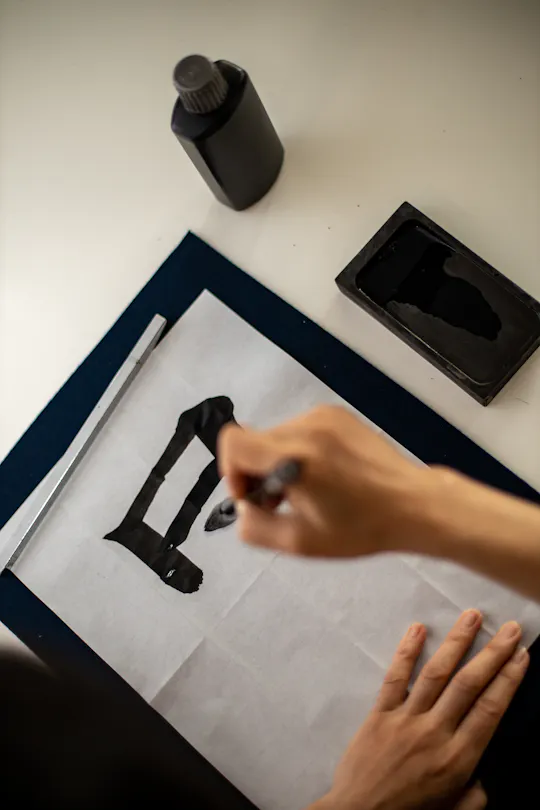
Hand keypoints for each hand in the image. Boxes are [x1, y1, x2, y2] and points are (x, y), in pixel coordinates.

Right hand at [219, 405, 440, 556]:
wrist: (413, 504)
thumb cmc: (360, 529)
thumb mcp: (300, 542)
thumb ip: (255, 527)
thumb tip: (242, 507)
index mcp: (295, 457)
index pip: (233, 441)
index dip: (231, 471)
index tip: (253, 496)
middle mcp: (306, 426)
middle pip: (254, 441)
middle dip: (257, 473)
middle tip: (281, 503)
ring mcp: (323, 416)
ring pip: (275, 437)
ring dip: (278, 462)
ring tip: (307, 491)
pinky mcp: (337, 414)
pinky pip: (298, 430)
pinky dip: (298, 451)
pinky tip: (323, 475)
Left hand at [309, 610, 528, 809]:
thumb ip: (474, 796)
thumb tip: (487, 779)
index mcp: (458, 759)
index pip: (490, 710)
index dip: (508, 680)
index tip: (521, 656)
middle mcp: (435, 733)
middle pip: (468, 685)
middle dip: (493, 653)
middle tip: (509, 628)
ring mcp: (406, 720)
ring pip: (436, 673)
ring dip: (457, 642)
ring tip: (472, 615)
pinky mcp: (379, 714)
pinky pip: (395, 677)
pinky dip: (406, 651)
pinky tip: (418, 628)